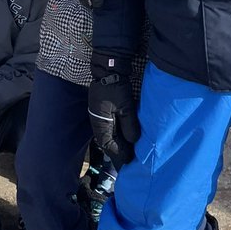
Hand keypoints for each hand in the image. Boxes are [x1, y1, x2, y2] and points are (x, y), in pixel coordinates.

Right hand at [88, 51, 139, 168]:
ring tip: (129, 150)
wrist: (108, 68)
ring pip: (108, 135)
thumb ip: (129, 125)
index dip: (119, 154)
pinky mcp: (103, 110)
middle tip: (130, 160)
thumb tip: (133, 142)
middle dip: (118, 151)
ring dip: (118, 142)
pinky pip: (110, 127)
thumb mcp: (126, 107)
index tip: (130, 162)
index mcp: (100, 122)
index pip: (108, 145)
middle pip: (107, 142)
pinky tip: (126, 135)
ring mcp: (99, 115)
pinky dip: (117, 133)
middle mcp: (97, 121)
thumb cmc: (116, 87)